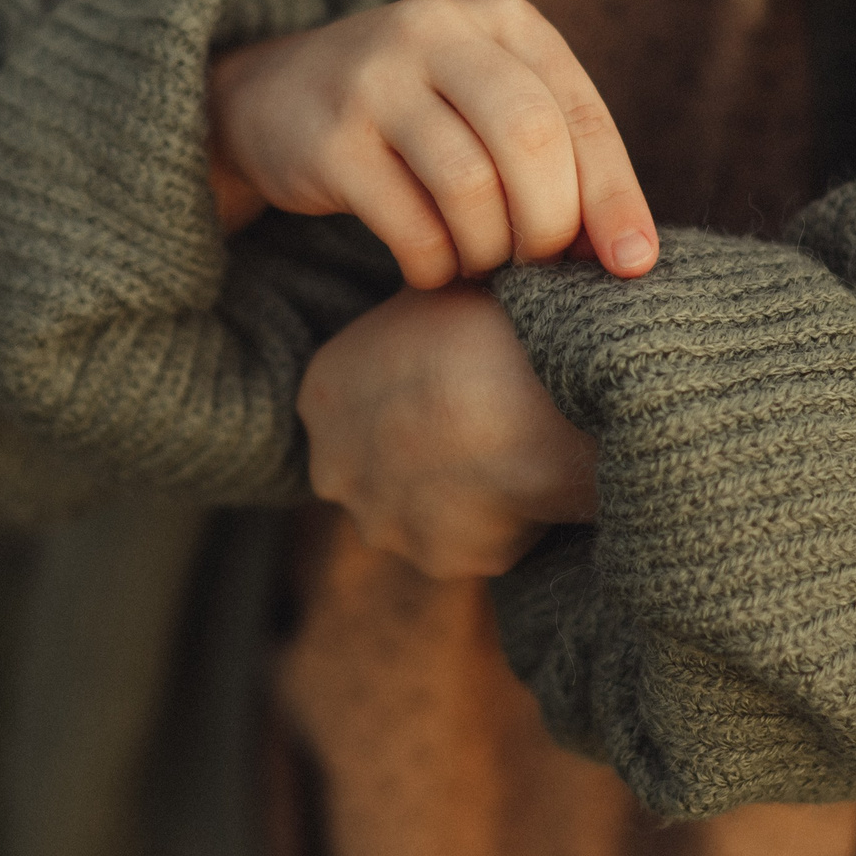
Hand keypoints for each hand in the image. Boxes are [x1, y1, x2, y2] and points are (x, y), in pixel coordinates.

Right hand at [206, 0, 658, 287]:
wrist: (274, 97)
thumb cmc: (417, 114)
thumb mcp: (488, 99)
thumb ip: (557, 151)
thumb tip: (629, 253)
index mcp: (502, 19)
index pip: (578, 112)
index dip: (613, 195)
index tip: (632, 265)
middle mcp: (437, 31)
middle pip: (530, 139)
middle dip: (549, 223)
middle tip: (537, 264)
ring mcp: (374, 80)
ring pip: (470, 186)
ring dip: (488, 249)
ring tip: (480, 262)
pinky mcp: (328, 140)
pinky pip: (409, 224)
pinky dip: (434, 264)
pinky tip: (431, 267)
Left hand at [298, 284, 597, 580]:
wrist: (534, 391)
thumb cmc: (488, 325)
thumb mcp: (435, 295)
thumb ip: (415, 320)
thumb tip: (439, 308)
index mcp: (321, 395)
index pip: (351, 406)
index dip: (406, 399)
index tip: (451, 388)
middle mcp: (333, 469)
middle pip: (374, 472)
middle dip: (420, 461)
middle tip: (483, 430)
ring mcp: (384, 522)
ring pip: (421, 516)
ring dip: (460, 499)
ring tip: (516, 456)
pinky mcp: (440, 560)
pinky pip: (477, 544)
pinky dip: (505, 524)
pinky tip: (534, 485)